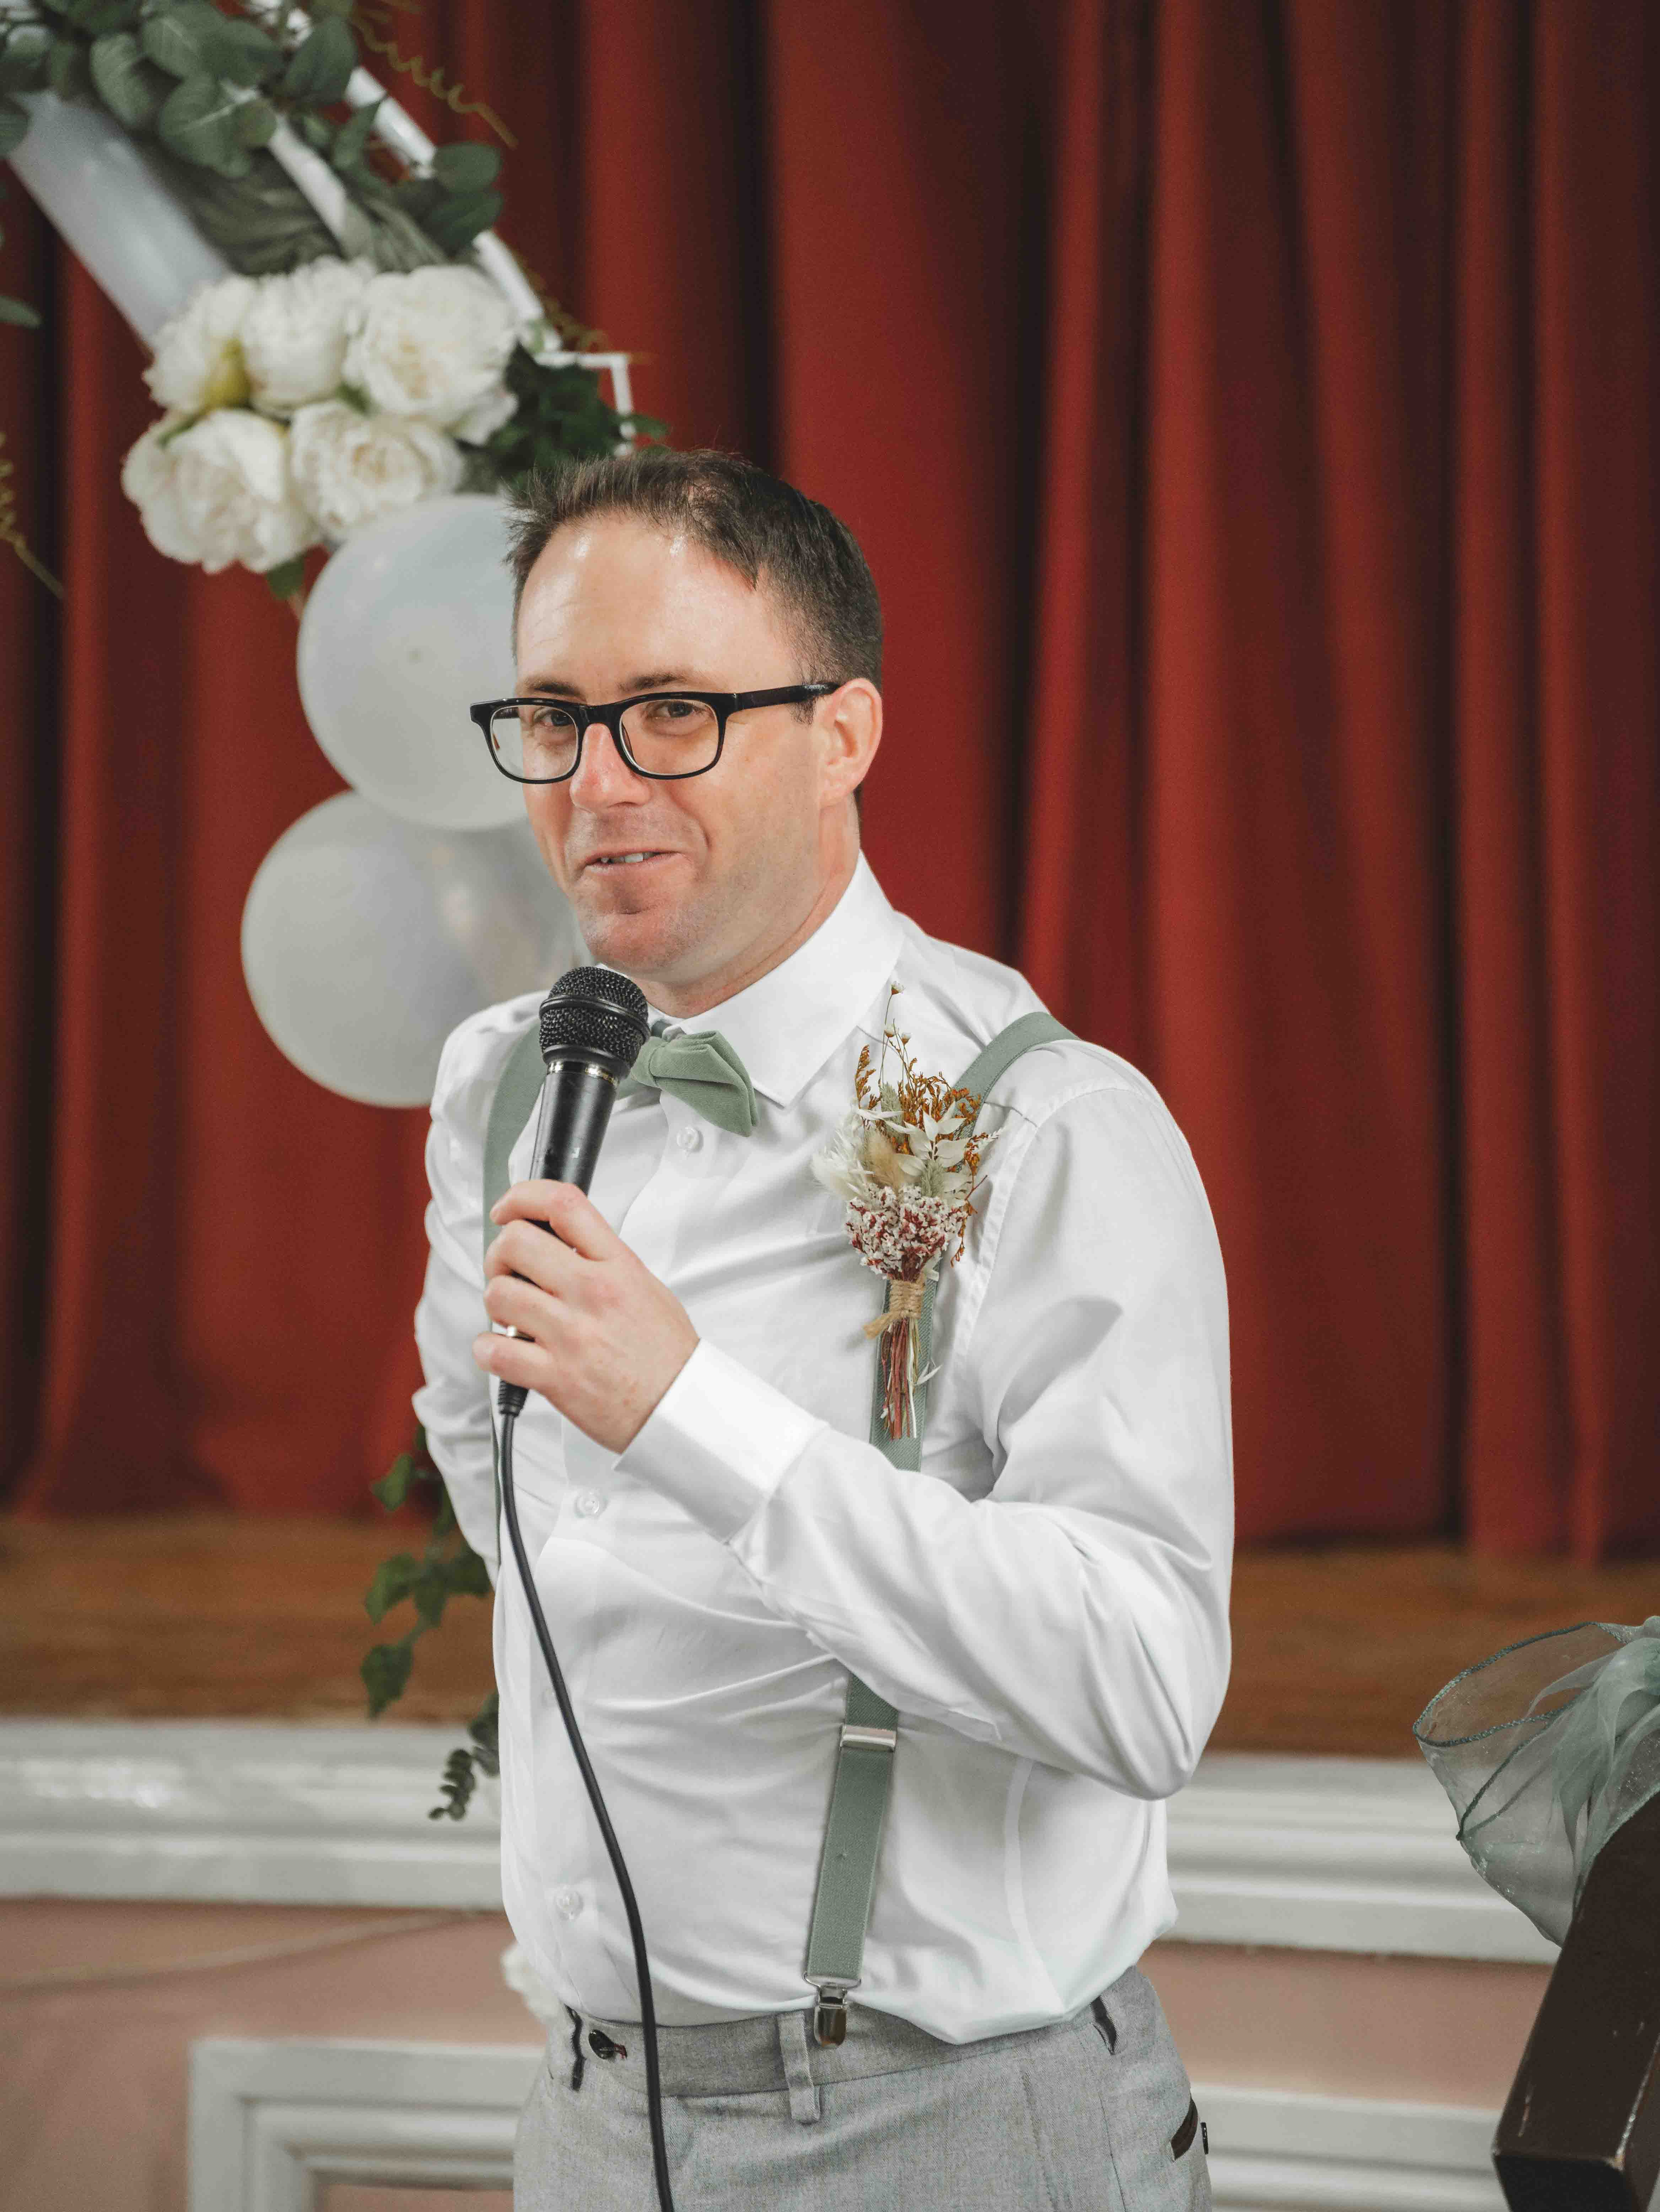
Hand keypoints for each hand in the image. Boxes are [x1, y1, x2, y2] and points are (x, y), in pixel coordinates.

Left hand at [472, 1181, 698, 1453]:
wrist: (679, 1407)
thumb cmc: (665, 1353)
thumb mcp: (645, 1285)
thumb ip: (603, 1258)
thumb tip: (559, 1240)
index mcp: (617, 1265)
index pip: (563, 1204)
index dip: (522, 1197)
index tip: (507, 1210)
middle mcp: (592, 1293)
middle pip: (516, 1242)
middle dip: (499, 1255)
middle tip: (508, 1271)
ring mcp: (572, 1335)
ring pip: (498, 1294)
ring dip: (496, 1304)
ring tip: (514, 1316)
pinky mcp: (555, 1377)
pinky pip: (494, 1351)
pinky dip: (488, 1349)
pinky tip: (504, 1349)